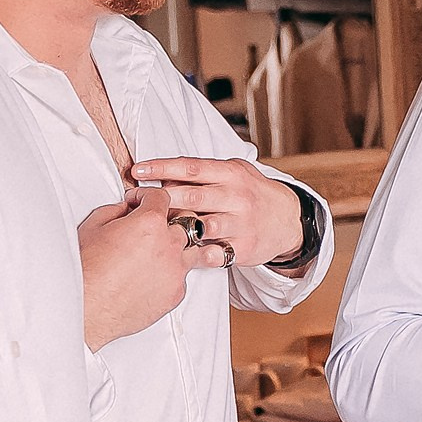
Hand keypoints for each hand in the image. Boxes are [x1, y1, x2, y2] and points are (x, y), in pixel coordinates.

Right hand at [79, 188, 227, 349]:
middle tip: (151, 227)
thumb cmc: (85, 271)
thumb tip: (126, 210)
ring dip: (177, 247)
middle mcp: (169, 245)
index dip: (147, 196)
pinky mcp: (176, 293)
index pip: (162, 197)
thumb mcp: (93, 227)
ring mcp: (176, 271)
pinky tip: (152, 276)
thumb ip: (116, 211)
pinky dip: (171, 273)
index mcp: (150, 223)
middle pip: (186, 222)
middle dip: (168, 221)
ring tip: (157, 253)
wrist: (85, 308)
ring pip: (192, 249)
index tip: (140, 202)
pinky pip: (182, 276)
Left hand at [129, 157, 307, 270]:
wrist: (288, 219)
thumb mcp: (233, 173)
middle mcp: (237, 197)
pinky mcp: (243, 248)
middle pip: (191, 196)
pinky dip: (194, 253)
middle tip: (133, 200)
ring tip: (153, 229)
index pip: (191, 168)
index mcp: (231, 174)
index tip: (137, 170)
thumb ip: (203, 173)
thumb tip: (163, 174)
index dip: (162, 168)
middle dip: (159, 199)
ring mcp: (241, 223)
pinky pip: (213, 253)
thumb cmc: (250, 193)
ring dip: (174, 228)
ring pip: (200, 226)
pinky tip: (180, 252)